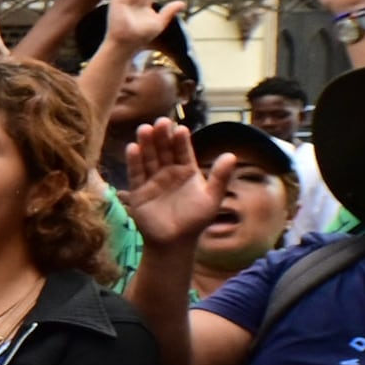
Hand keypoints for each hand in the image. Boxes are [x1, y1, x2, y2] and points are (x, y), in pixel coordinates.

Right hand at [119, 117, 221, 247]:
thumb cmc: (195, 221)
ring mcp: (152, 179)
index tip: (180, 129)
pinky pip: (136, 173)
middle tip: (161, 122)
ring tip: (145, 129)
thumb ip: (220, 177)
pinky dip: (134, 161)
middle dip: (162, 136)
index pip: (183, 150)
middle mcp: (168, 171)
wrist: (175, 243)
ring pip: (148, 157)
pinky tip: (133, 148)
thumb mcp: (212, 198)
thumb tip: (231, 155)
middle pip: (164, 149)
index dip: (181, 140)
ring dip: (146, 143)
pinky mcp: (138, 190)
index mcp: (186, 170)